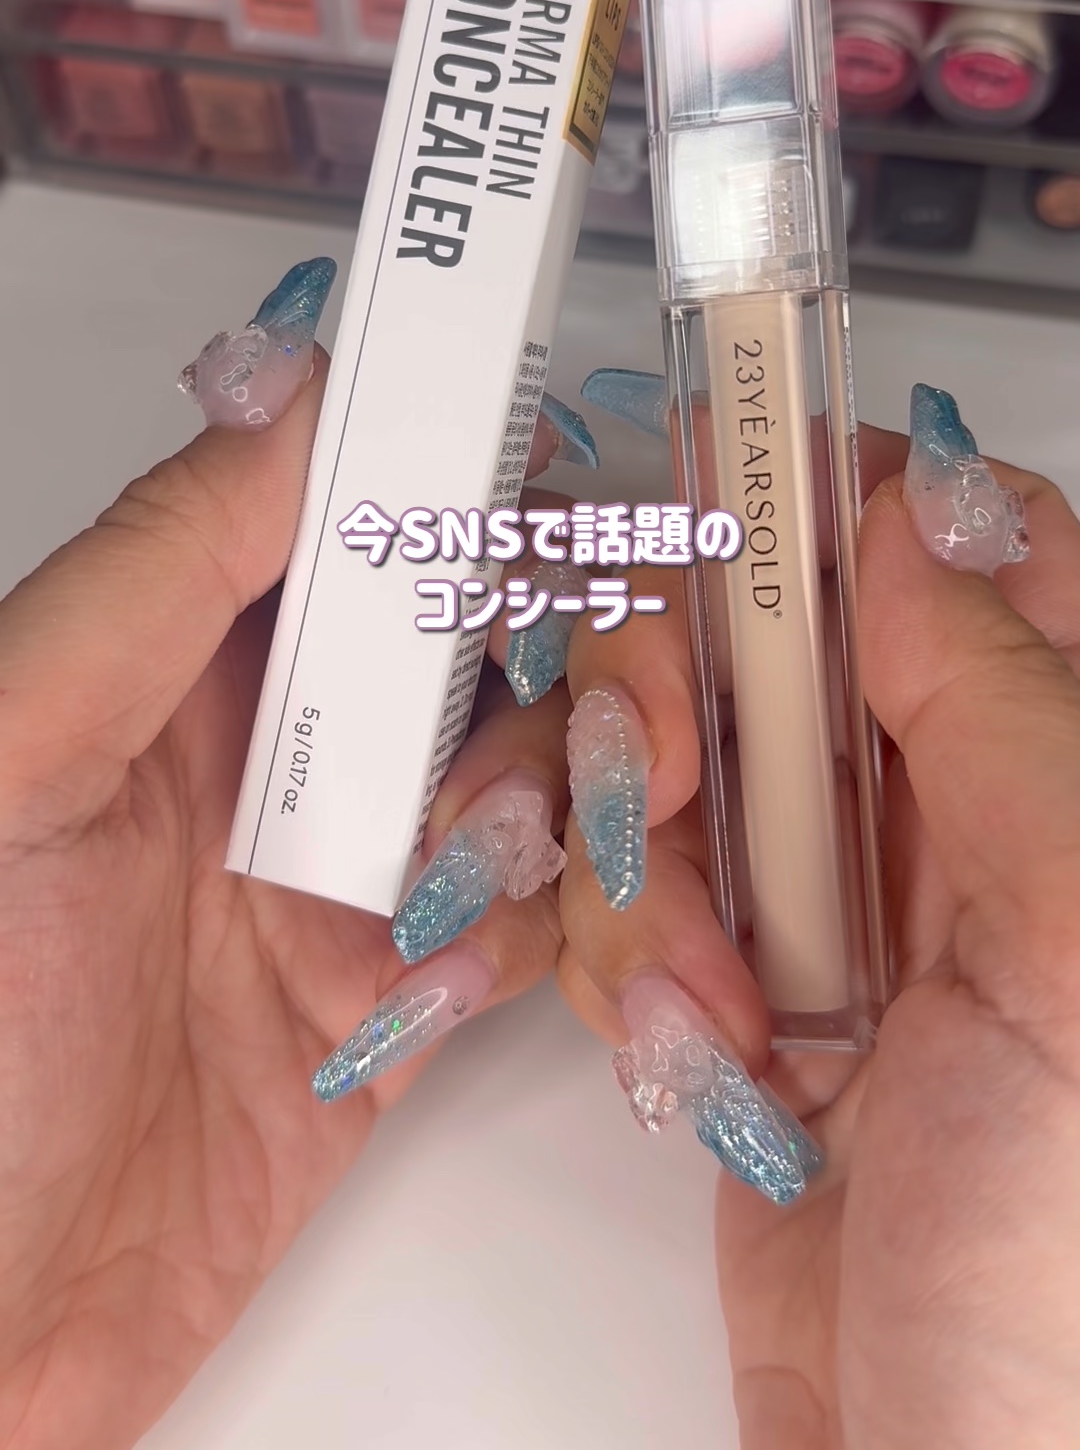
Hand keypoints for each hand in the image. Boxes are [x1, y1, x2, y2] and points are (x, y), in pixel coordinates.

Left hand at [0, 259, 588, 1449]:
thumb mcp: (18, 760)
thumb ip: (158, 569)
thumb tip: (287, 388)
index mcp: (172, 659)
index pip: (365, 512)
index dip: (481, 483)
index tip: (578, 495)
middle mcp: (272, 752)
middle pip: (489, 636)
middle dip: (585, 659)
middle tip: (620, 725)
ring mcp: (341, 878)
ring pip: (541, 777)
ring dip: (575, 815)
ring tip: (488, 890)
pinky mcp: (392, 1010)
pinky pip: (533, 931)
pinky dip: (552, 946)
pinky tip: (454, 990)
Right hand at [550, 371, 1079, 1448]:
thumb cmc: (1079, 1292)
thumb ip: (1004, 705)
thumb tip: (921, 511)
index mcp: (1063, 772)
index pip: (951, 548)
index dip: (823, 503)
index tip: (705, 513)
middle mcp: (955, 819)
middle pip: (764, 638)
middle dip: (672, 707)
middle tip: (661, 796)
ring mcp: (839, 909)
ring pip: (671, 765)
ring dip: (639, 877)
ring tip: (702, 1012)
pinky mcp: (738, 996)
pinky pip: (627, 899)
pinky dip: (617, 967)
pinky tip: (686, 1067)